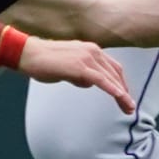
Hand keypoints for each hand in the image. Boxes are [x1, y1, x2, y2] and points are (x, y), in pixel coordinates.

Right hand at [17, 37, 134, 113]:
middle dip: (125, 92)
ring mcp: (86, 58)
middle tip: (130, 108)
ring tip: (128, 109)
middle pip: (115, 73)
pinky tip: (120, 97)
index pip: (112, 67)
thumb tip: (88, 82)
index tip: (125, 97)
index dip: (121, 83)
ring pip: (111, 78)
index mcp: (91, 49)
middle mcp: (92, 51)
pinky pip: (100, 80)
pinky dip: (112, 89)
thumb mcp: (67, 66)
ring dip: (122, 94)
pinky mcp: (80, 66)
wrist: (28, 54)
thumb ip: (80, 73)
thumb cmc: (44, 61)